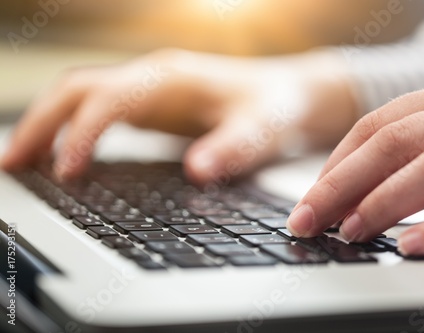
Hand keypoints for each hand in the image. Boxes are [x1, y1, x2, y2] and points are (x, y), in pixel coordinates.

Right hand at [1, 49, 357, 185]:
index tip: (66, 173)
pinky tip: (63, 157)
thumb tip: (197, 172)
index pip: (108, 101)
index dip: (82, 135)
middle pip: (76, 91)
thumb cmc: (275, 107)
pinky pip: (98, 113)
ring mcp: (148, 91)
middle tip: (10, 164)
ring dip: (47, 125)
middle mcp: (151, 78)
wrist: (289, 94)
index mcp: (170, 78)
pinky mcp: (151, 106)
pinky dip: (72, 132)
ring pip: (80, 98)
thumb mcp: (263, 129)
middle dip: (40, 124)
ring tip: (19, 161)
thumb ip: (232, 148)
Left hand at [287, 67, 423, 254]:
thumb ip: (416, 165)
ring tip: (347, 233)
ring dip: (380, 202)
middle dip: (339, 185)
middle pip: (391, 141)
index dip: (335, 165)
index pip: (377, 125)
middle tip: (305, 221)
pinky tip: (409, 246)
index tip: (308, 200)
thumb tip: (353, 203)